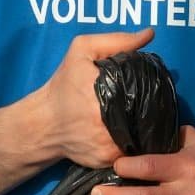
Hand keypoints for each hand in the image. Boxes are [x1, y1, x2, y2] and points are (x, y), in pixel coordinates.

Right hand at [37, 28, 154, 168]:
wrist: (42, 124)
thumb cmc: (62, 86)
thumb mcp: (82, 51)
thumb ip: (117, 40)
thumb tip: (149, 34)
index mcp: (105, 94)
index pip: (145, 91)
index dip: (152, 89)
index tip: (152, 86)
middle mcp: (108, 123)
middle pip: (147, 114)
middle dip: (149, 109)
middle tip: (146, 102)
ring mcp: (108, 146)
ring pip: (142, 136)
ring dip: (144, 127)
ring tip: (140, 117)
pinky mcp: (107, 161)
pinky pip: (131, 151)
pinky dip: (132, 142)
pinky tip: (127, 132)